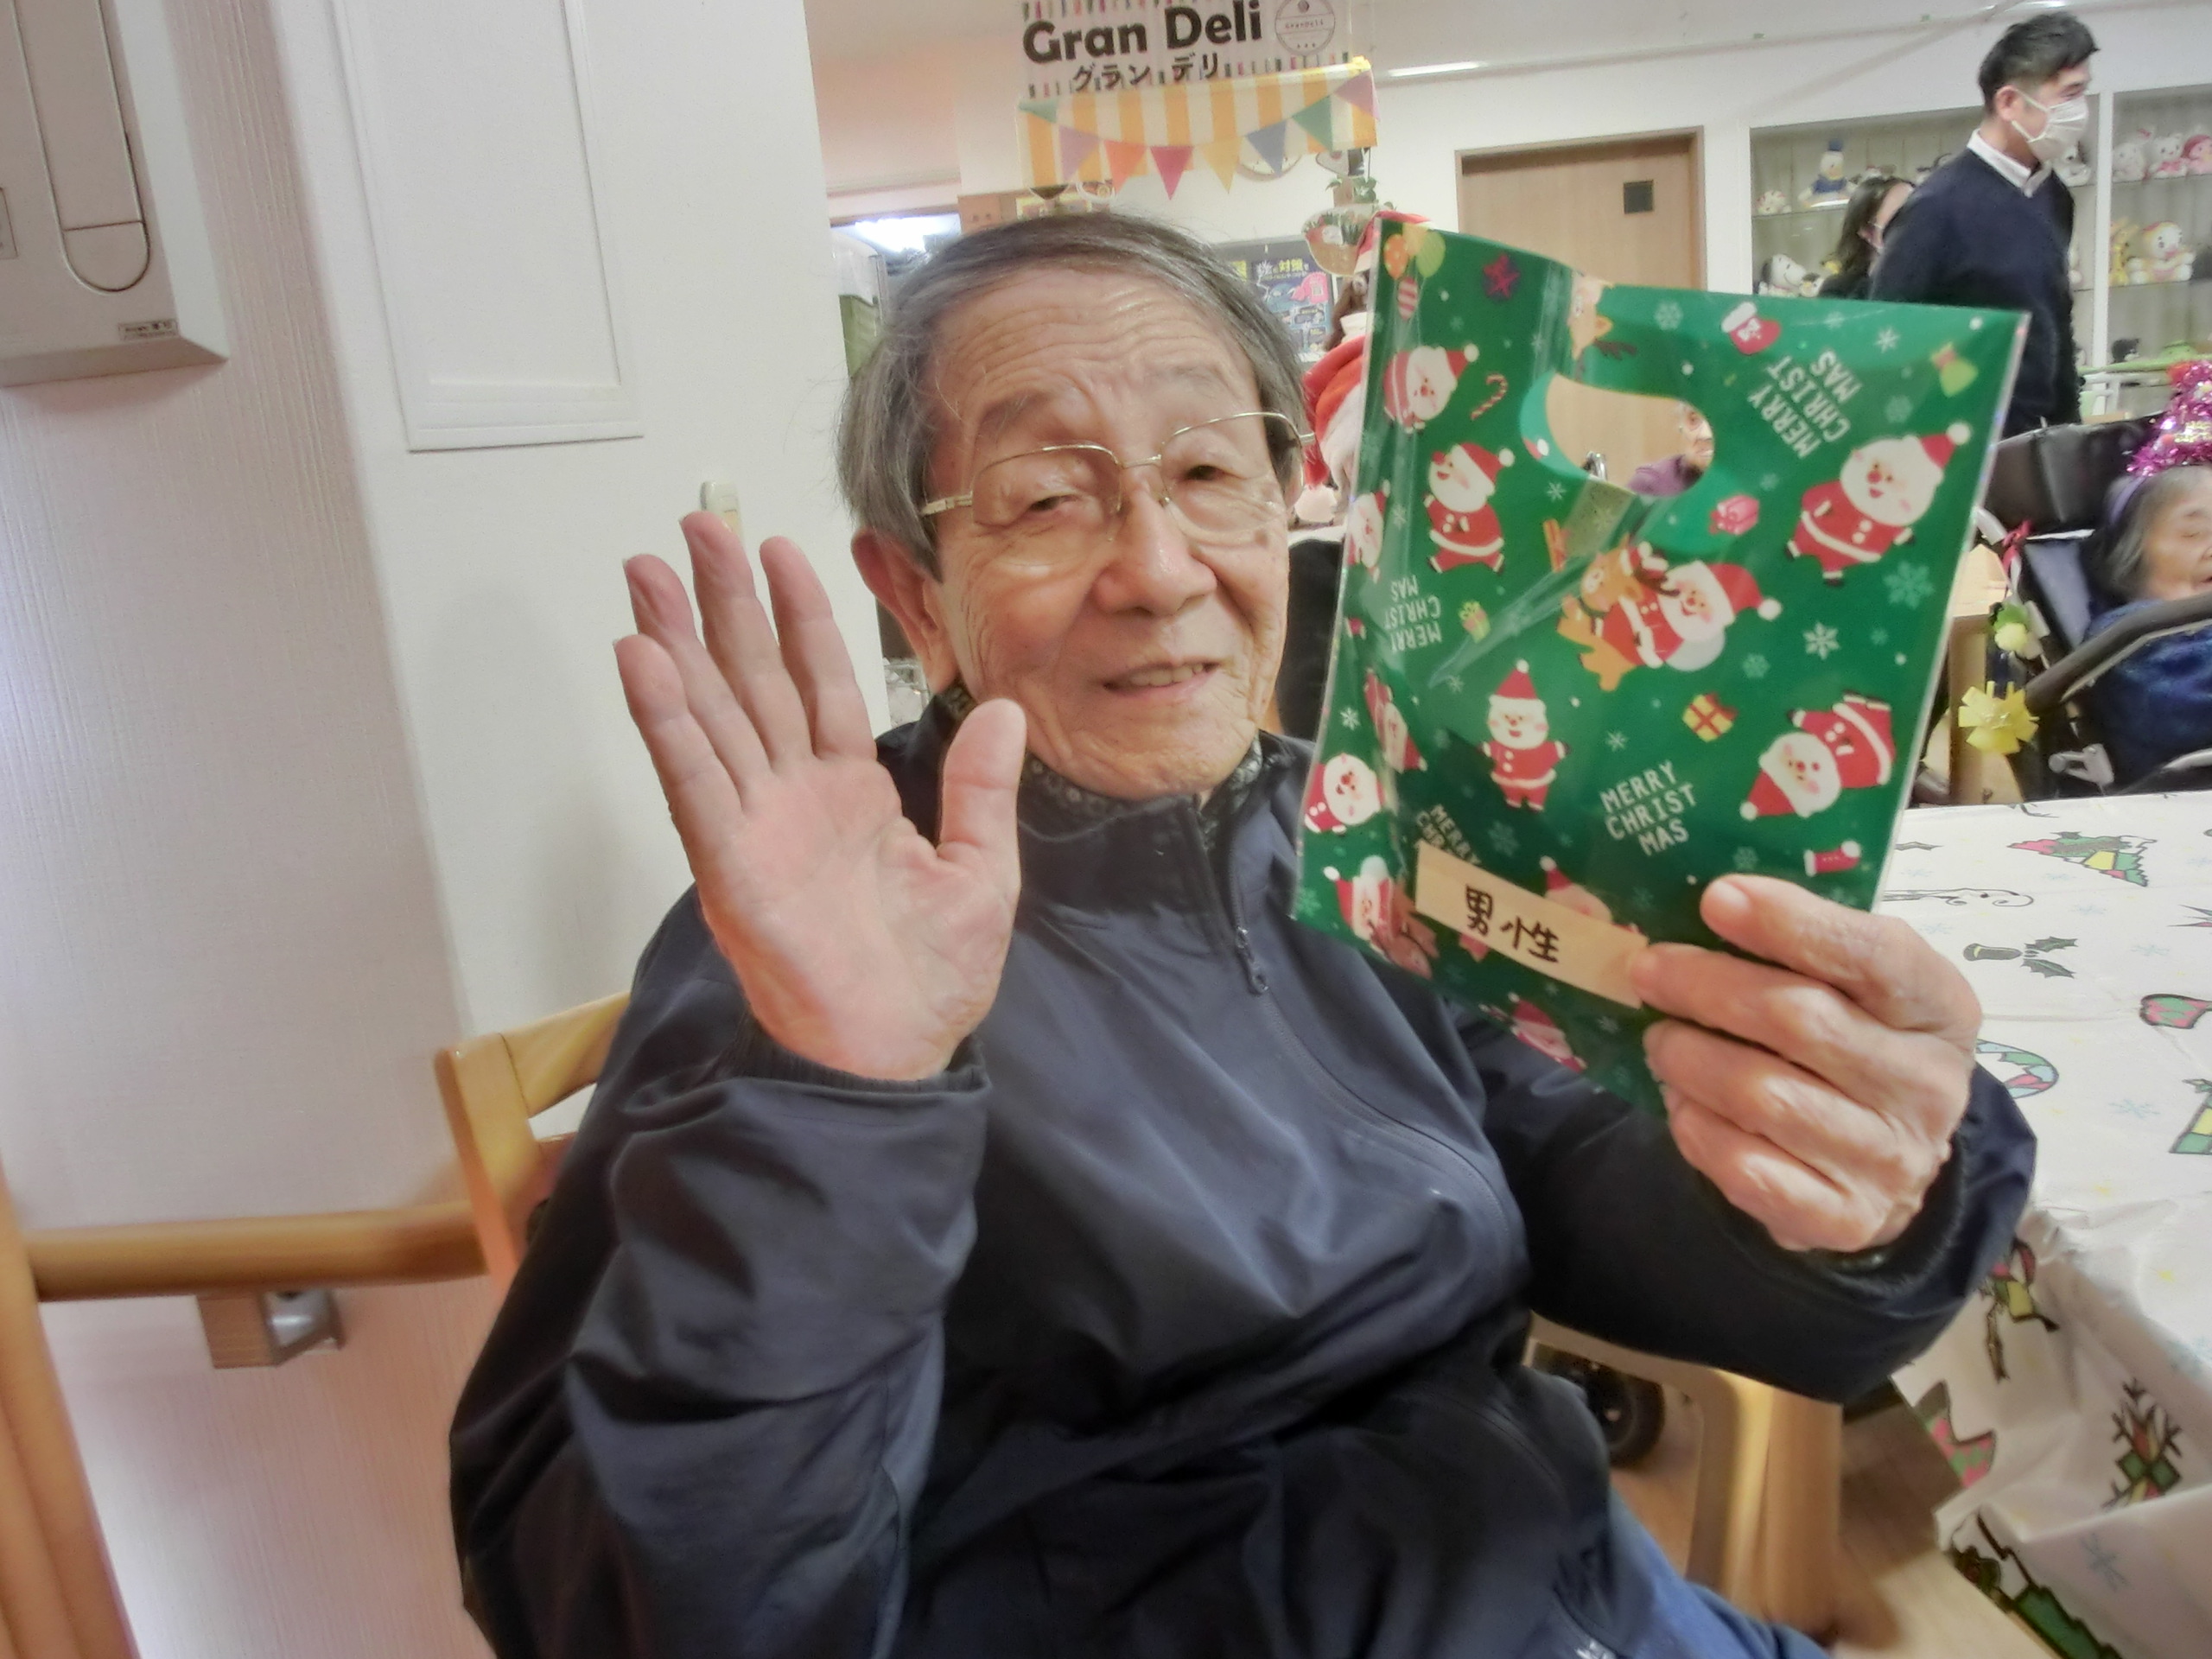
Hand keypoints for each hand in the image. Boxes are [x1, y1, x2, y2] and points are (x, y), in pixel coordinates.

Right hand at [616, 514, 1025, 1079]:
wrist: (899, 1055)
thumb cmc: (934, 978)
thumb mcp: (982, 871)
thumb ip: (982, 789)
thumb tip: (1006, 711)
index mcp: (850, 793)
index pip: (819, 682)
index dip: (799, 616)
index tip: (779, 547)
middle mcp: (792, 797)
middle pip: (750, 680)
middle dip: (721, 603)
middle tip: (692, 526)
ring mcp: (754, 825)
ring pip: (710, 714)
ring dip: (676, 642)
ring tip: (645, 573)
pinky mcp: (728, 864)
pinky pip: (694, 780)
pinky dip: (667, 722)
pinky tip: (643, 661)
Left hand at [1629, 875, 1979, 1253]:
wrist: (1887, 1160)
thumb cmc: (1857, 1043)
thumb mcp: (1857, 987)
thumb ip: (1804, 946)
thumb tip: (1704, 904)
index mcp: (1939, 1006)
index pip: (1874, 955)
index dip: (1791, 922)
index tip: (1715, 898)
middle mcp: (1927, 1084)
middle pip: (1800, 1021)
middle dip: (1705, 987)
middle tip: (1648, 971)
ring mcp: (1890, 1158)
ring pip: (1762, 1095)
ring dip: (1690, 1059)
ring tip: (1660, 1040)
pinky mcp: (1844, 1217)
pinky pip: (1747, 1168)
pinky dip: (1697, 1128)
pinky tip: (1681, 1102)